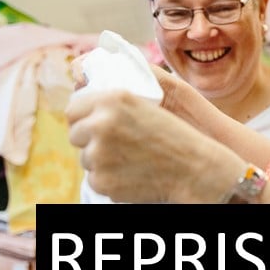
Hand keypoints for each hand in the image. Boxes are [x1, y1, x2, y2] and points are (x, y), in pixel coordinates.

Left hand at [66, 89, 240, 202]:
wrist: (195, 170)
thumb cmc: (177, 136)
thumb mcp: (148, 104)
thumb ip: (114, 100)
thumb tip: (81, 89)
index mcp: (111, 100)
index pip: (73, 109)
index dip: (83, 118)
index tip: (93, 125)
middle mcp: (100, 124)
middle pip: (75, 135)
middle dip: (90, 140)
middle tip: (115, 145)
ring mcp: (98, 155)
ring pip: (86, 159)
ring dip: (102, 161)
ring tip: (131, 160)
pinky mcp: (102, 181)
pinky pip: (95, 180)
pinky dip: (111, 180)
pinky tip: (133, 175)